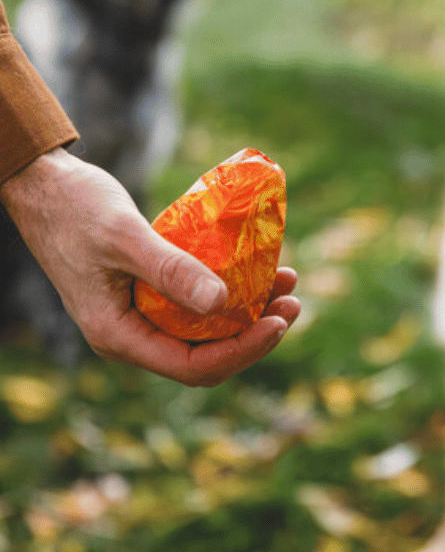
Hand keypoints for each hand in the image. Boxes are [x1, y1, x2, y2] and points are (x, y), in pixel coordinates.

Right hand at [0, 147, 300, 385]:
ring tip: (287, 282)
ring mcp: (141, 314)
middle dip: (254, 333)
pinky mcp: (149, 292)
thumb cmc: (75, 208)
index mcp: (118, 335)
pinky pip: (197, 304)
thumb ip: (170, 270)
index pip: (192, 366)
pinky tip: (259, 269)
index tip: (278, 322)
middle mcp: (132, 334)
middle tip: (293, 302)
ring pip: (205, 330)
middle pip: (205, 354)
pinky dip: (230, 291)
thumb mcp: (124, 237)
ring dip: (249, 311)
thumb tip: (222, 302)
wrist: (45, 185)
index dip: (241, 351)